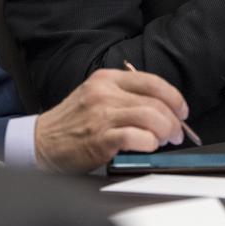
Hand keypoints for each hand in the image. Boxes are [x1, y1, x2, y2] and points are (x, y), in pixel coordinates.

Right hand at [33, 68, 187, 173]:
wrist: (42, 142)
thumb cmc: (71, 123)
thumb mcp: (95, 96)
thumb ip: (125, 96)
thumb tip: (162, 109)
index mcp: (106, 79)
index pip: (152, 81)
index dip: (174, 97)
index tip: (182, 110)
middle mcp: (104, 93)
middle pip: (155, 102)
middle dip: (174, 120)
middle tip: (176, 133)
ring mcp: (101, 115)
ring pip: (150, 117)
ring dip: (165, 132)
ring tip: (165, 141)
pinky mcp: (100, 139)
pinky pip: (136, 137)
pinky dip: (149, 143)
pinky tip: (148, 146)